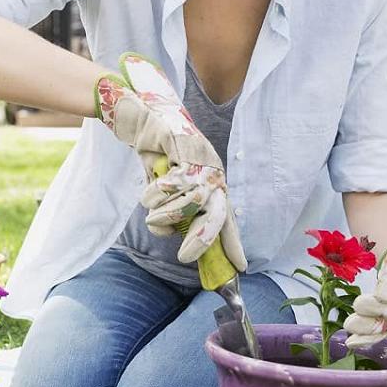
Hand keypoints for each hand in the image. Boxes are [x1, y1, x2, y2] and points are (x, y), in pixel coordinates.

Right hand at [96, 69, 246, 273]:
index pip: (226, 219)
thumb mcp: (166, 191)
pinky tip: (150, 187)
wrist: (145, 119)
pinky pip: (171, 188)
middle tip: (184, 258)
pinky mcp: (187, 152)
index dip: (233, 243)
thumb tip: (173, 237)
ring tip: (151, 209)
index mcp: (213, 185)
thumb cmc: (157, 158)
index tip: (241, 267)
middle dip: (200, 240)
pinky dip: (154, 195)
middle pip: (216, 215)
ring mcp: (201, 162)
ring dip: (163, 214)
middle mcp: (213, 174)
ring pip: (186, 205)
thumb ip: (173, 212)